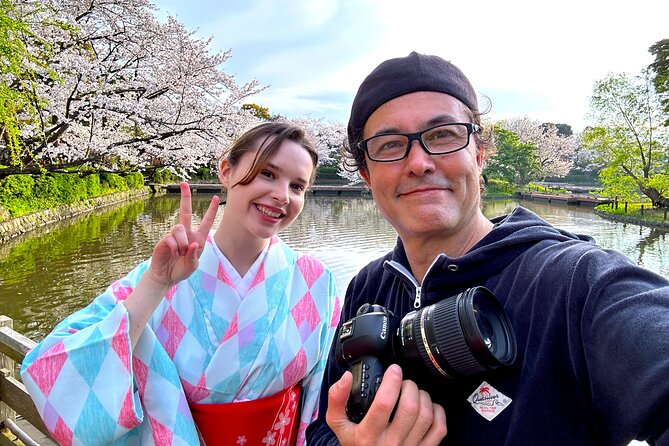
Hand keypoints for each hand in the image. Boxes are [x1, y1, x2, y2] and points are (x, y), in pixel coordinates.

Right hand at [146, 182, 219, 286]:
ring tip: (180, 254)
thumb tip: (193, 244)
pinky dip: (175, 248)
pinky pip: (171, 238)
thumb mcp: (192, 266)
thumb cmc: (181, 270)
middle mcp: (186, 233)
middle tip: (183, 183)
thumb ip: (194, 256)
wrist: (166, 277)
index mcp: (198, 238)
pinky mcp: (164, 240)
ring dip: (182, 243)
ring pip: (179, 228)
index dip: (211, 210)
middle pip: (185, 211)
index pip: (206, 221)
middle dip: (185, 197)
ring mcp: (174, 235)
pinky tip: (173, 254)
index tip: (216, 197)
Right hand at [326, 364, 446, 445]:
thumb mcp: (338, 425)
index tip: (393, 370)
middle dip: (409, 386)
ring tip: (414, 393)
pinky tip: (427, 407)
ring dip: (423, 396)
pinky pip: (439, 429)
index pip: (384, 404)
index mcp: (368, 436)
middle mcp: (390, 444)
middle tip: (404, 382)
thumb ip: (336, 399)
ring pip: (426, 415)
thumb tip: (345, 377)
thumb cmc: (356, 445)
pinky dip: (437, 412)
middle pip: (409, 407)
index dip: (392, 381)